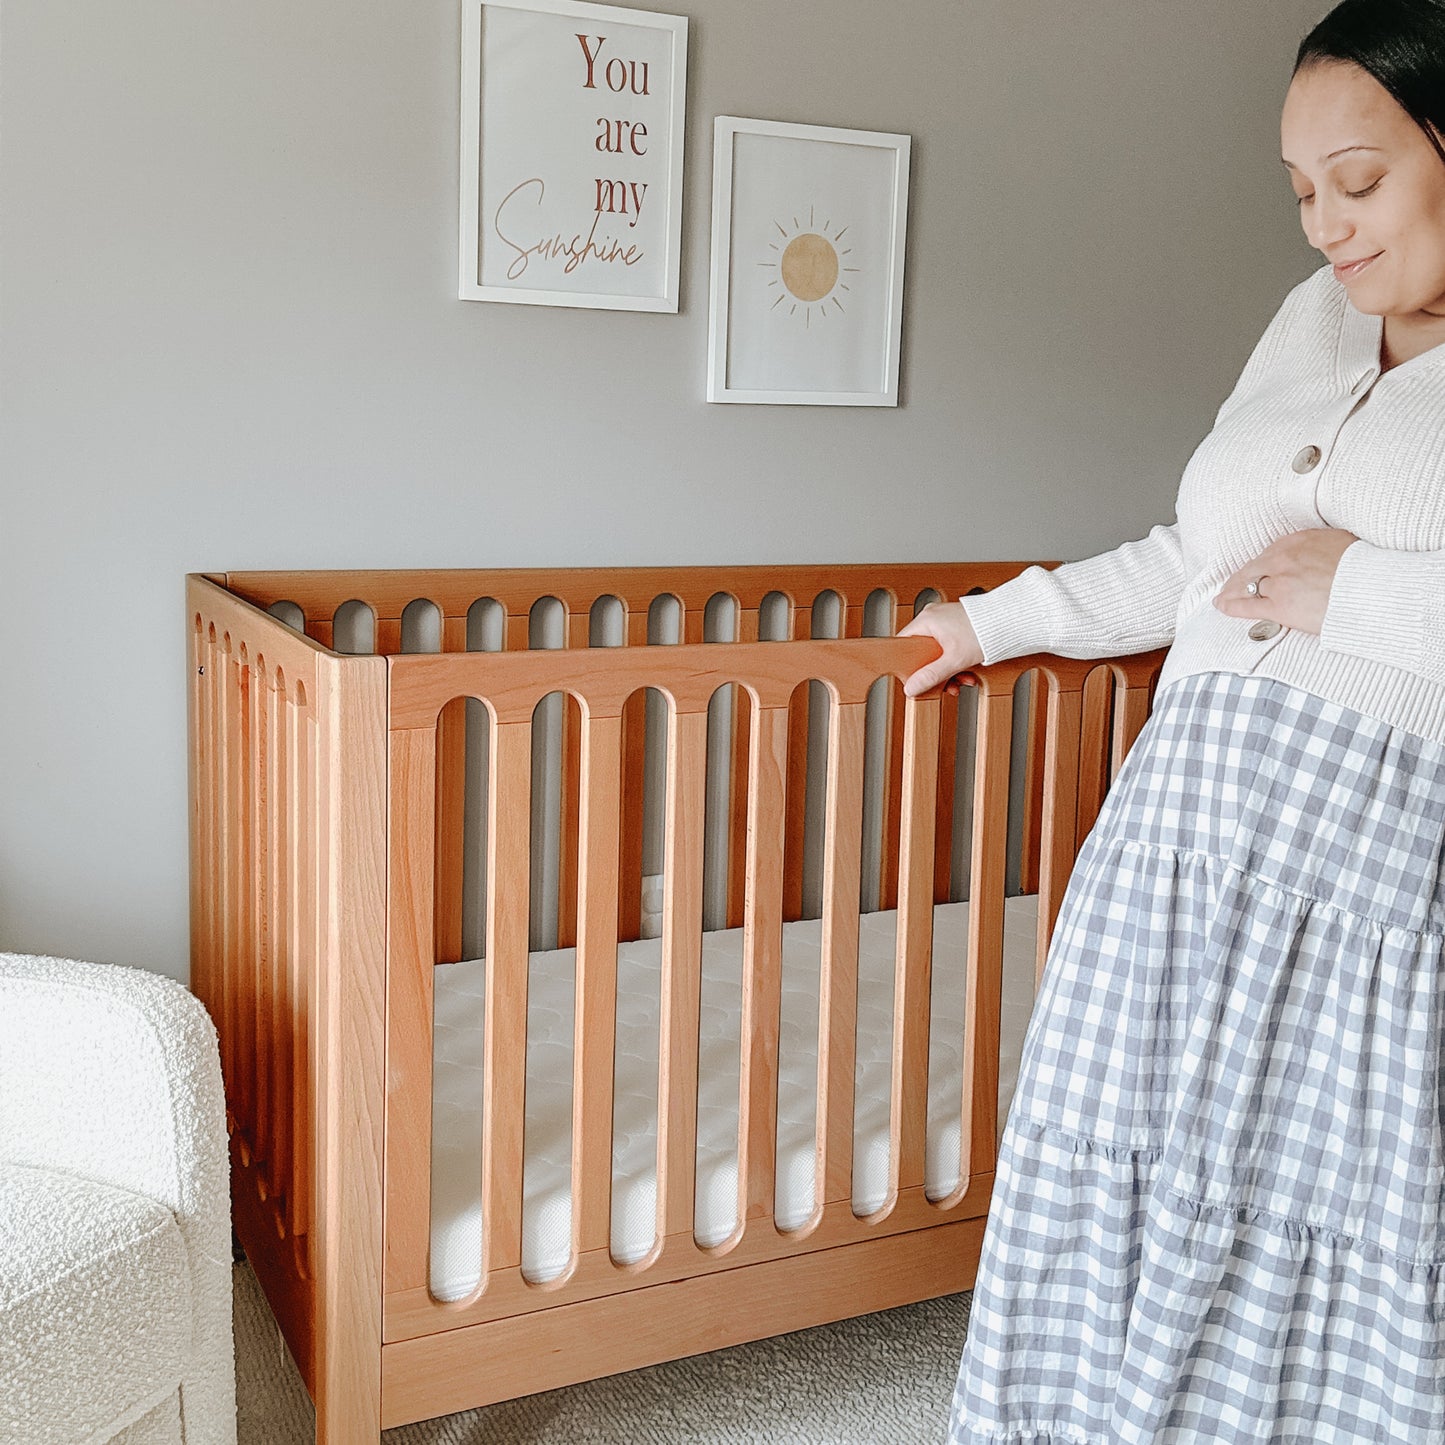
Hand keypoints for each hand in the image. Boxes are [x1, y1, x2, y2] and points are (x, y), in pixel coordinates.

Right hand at [898, 601, 984, 696]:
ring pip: (938, 651)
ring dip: (949, 670)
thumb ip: (931, 676)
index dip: (908, 664)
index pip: (904, 643)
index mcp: (926, 620)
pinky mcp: (957, 624)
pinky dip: (956, 660)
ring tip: (963, 679)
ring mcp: (946, 619)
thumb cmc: (985, 630)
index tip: (915, 678)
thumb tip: (912, 687)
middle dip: (937, 672)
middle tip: (945, 683)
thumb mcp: (954, 660)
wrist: (1011, 621)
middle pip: (923, 651)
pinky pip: (949, 646)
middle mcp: (933, 616)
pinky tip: (967, 671)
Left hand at [1212, 527, 1356, 635]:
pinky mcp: (1279, 605)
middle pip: (1254, 567)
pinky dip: (1231, 606)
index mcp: (1301, 540)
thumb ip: (1326, 549)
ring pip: (1246, 585)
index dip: (1263, 562)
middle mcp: (1284, 558)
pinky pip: (1247, 606)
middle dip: (1241, 576)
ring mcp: (1279, 582)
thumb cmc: (1366, 568)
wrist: (1372, 588)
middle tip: (1231, 583)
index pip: (1272, 551)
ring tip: (1223, 596)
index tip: (1259, 566)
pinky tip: (1222, 606)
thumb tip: (1327, 553)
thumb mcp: (1345, 545)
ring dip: (1232, 590)